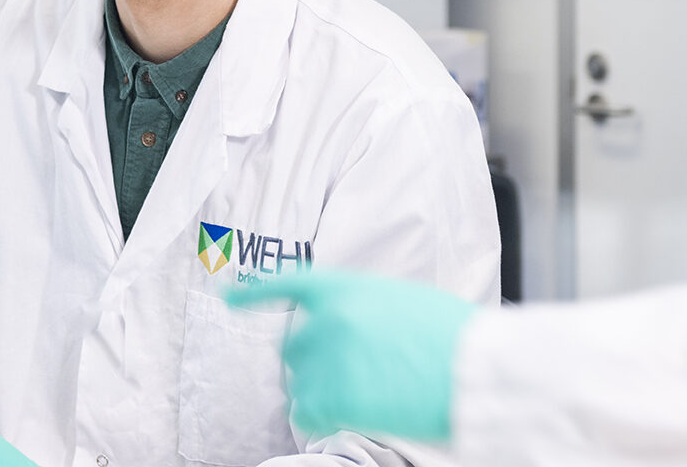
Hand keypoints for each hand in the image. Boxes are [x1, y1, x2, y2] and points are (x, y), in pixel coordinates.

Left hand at [226, 271, 476, 441]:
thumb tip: (353, 329)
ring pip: (302, 384)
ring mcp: (328, 357)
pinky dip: (321, 420)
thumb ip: (366, 310)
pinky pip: (307, 413)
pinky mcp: (334, 395)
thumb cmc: (454, 338)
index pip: (289, 284)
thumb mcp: (405, 301)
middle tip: (359, 380)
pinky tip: (347, 418)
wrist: (478, 370)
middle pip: (295, 348)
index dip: (255, 292)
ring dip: (325, 396)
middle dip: (318, 366)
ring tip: (367, 399)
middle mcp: (327, 318)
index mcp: (345, 288)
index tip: (226, 296)